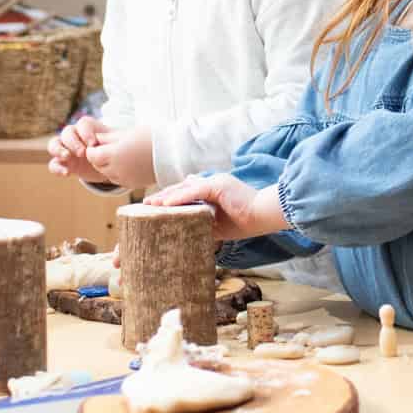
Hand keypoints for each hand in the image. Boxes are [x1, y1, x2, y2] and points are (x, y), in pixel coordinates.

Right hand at [47, 117, 109, 181]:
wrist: (107, 165)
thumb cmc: (111, 150)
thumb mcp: (114, 144)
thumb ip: (113, 142)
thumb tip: (114, 143)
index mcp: (88, 128)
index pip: (82, 124)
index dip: (86, 132)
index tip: (93, 143)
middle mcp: (74, 136)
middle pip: (67, 132)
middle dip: (73, 142)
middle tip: (82, 152)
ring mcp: (66, 149)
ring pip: (54, 144)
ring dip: (59, 149)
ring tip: (67, 156)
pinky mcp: (63, 163)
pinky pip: (53, 164)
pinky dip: (57, 168)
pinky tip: (66, 173)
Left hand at [84, 124, 154, 187]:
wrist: (173, 152)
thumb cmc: (151, 137)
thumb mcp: (127, 133)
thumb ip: (108, 138)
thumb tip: (95, 139)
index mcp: (114, 154)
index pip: (91, 155)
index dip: (92, 149)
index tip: (98, 143)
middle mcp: (117, 169)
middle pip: (97, 166)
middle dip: (99, 158)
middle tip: (108, 148)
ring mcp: (125, 179)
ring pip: (107, 174)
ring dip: (108, 166)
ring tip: (120, 156)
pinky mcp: (133, 184)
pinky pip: (118, 180)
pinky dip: (118, 173)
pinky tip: (129, 164)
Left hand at [144, 175, 288, 240]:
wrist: (265, 215)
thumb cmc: (246, 222)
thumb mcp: (218, 224)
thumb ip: (202, 222)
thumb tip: (186, 231)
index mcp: (211, 191)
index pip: (185, 194)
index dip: (168, 201)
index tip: (154, 210)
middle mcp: (210, 183)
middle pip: (180, 189)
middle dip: (162, 198)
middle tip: (146, 206)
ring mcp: (214, 181)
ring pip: (184, 189)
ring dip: (165, 197)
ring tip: (149, 206)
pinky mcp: (218, 185)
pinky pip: (194, 191)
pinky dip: (179, 198)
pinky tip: (165, 205)